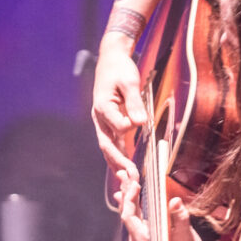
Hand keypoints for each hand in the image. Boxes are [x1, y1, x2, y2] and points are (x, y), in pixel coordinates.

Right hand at [92, 47, 144, 179]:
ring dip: (116, 164)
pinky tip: (125, 168)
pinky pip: (112, 143)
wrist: (110, 60)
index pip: (117, 126)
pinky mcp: (108, 123)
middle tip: (130, 177)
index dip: (129, 127)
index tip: (141, 124)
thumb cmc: (119, 69)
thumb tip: (139, 123)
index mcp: (103, 107)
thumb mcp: (129, 82)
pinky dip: (118, 157)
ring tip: (127, 180)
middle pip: (107, 145)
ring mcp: (102, 122)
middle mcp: (100, 118)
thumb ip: (134, 103)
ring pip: (107, 147)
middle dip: (118, 162)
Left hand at [116, 172, 223, 240]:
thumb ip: (179, 217)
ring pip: (130, 214)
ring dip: (128, 197)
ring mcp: (140, 239)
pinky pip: (135, 218)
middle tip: (124, 174)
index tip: (134, 184)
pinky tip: (129, 194)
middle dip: (126, 193)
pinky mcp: (145, 237)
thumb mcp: (186, 235)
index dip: (130, 199)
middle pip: (127, 213)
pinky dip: (133, 204)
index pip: (129, 217)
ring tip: (124, 179)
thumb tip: (175, 201)